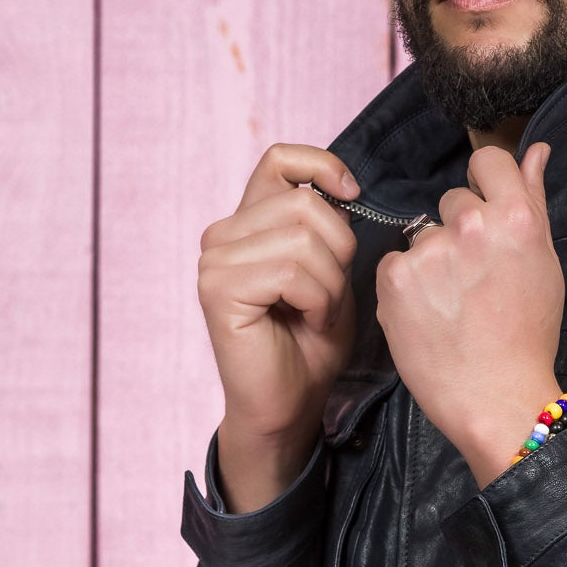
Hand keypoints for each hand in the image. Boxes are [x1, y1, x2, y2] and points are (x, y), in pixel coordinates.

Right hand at [198, 142, 360, 510]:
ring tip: (318, 314)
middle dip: (339, 250)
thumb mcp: (330, 272)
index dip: (322, 166)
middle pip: (304, 203)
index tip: (352, 195)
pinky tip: (307, 323)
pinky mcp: (218, 290)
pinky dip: (318, 301)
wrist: (288, 406)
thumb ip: (328, 228)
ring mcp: (214, 261)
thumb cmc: (310, 344)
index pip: (280, 160)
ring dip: (330, 284)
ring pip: (302, 237)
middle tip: (331, 295)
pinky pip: (292, 272)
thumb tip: (344, 187)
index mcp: (247, 223)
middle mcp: (221, 235)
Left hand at [374, 141, 564, 487]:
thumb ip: (534, 200)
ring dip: (430, 261)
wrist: (495, 396)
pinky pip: (394, 264)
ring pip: (421, 235)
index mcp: (516, 217)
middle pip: (451, 201)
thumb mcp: (543, 264)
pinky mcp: (395, 277)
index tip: (487, 215)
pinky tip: (426, 315)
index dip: (485, 186)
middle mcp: (472, 226)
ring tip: (449, 305)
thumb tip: (538, 150)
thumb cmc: (527, 334)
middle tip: (473, 280)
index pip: (488, 161)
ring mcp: (430, 251)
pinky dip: (404, 286)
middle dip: (458, 230)